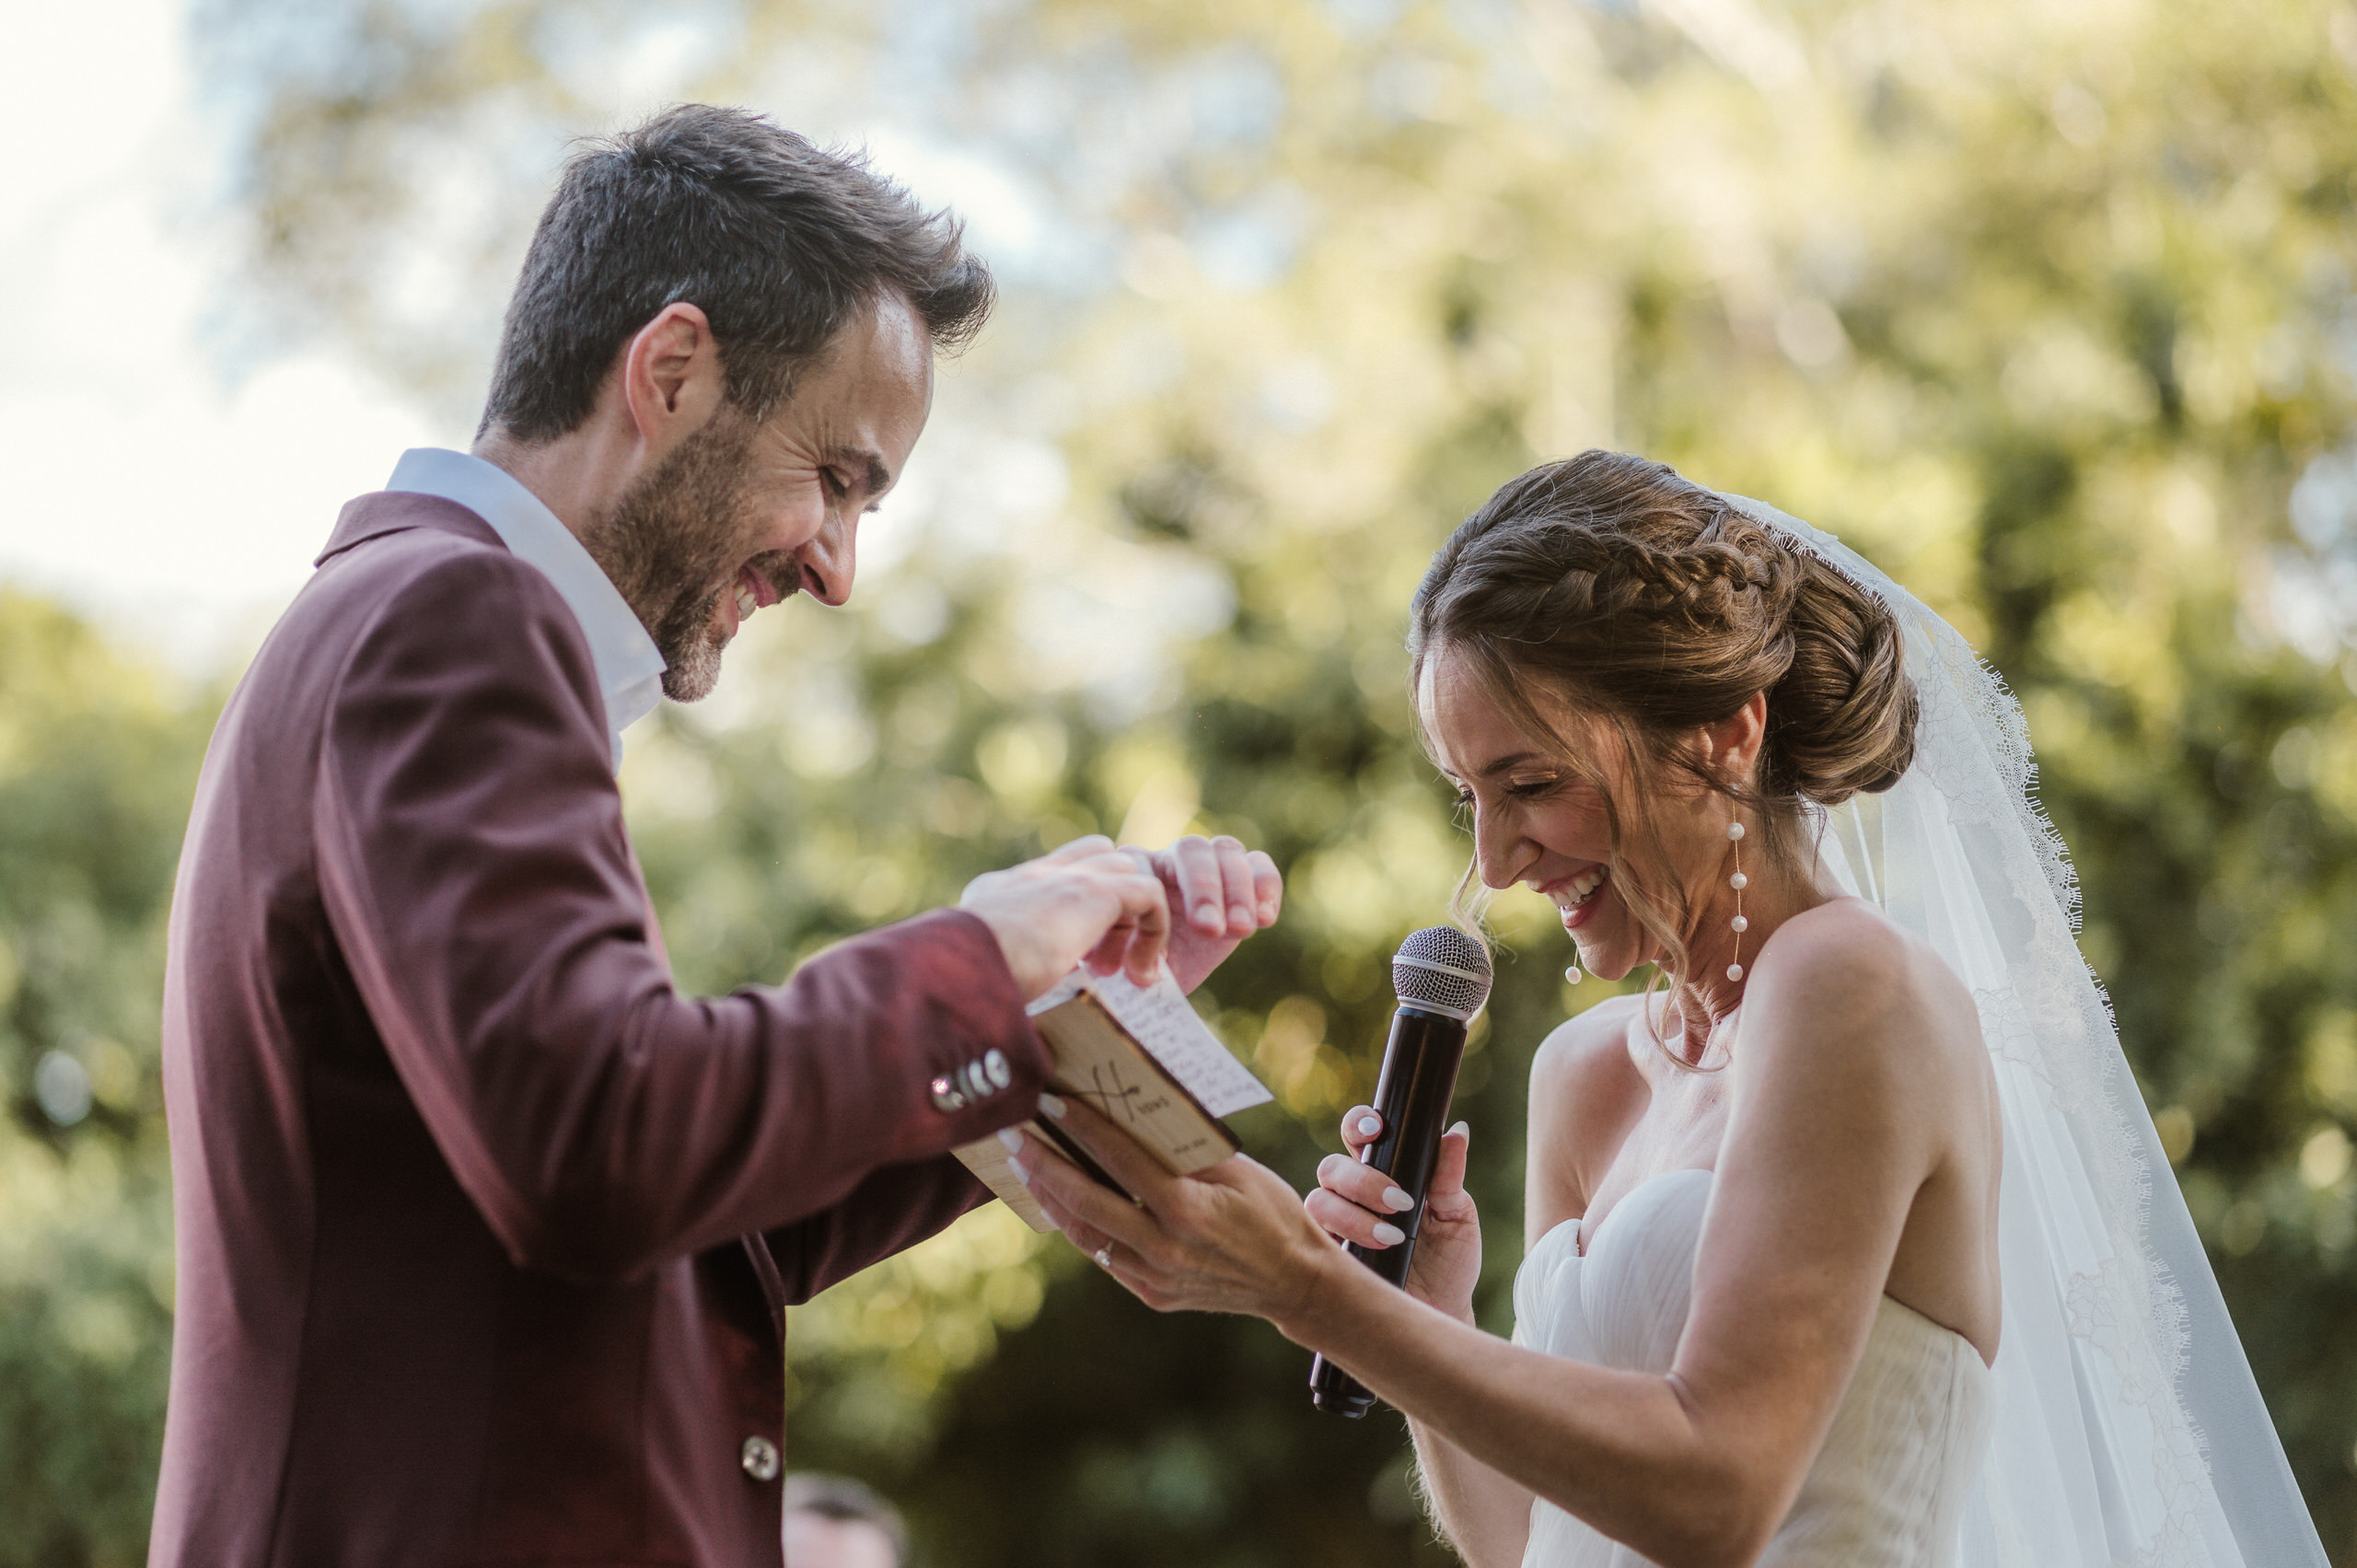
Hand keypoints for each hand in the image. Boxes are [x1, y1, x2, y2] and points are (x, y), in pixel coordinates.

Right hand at [959, 835, 1170, 998]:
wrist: (959, 970)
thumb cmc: (958, 993)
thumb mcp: (976, 981)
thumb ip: (995, 983)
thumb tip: (1003, 1026)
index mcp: (996, 894)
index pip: (1047, 875)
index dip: (1075, 907)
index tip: (1079, 963)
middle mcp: (1029, 876)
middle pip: (1093, 860)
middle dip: (1111, 907)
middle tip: (1105, 968)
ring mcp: (1062, 878)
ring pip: (1124, 870)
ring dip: (1135, 921)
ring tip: (1129, 975)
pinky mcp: (1094, 892)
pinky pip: (1149, 893)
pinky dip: (1156, 930)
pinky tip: (1142, 974)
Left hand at [1006, 1095, 1346, 1334]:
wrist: (1293, 1281)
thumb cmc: (1270, 1213)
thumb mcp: (1237, 1170)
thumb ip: (1186, 1151)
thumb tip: (1137, 1115)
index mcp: (1189, 1210)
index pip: (1121, 1161)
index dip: (1082, 1128)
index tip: (1050, 1101)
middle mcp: (1166, 1248)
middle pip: (1087, 1204)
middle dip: (1044, 1166)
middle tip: (1014, 1134)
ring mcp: (1156, 1277)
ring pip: (1087, 1237)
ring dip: (1052, 1199)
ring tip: (1026, 1165)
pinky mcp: (1152, 1294)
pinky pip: (1105, 1257)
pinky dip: (1080, 1227)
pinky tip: (1062, 1202)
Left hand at [1118, 834, 1282, 992]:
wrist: (1162, 977)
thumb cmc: (1136, 969)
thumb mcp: (1126, 965)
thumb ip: (1126, 955)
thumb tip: (1135, 960)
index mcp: (1133, 871)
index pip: (1142, 864)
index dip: (1153, 898)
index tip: (1165, 942)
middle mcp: (1170, 858)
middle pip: (1190, 850)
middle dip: (1203, 889)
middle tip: (1210, 930)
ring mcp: (1209, 863)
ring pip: (1227, 851)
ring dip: (1237, 891)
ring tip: (1241, 931)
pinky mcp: (1243, 877)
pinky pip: (1260, 864)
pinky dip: (1266, 886)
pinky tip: (1265, 919)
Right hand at [1306, 1106, 1481, 1323]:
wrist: (1442, 1311)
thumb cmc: (1449, 1261)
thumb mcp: (1457, 1216)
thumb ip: (1450, 1177)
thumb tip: (1456, 1132)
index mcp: (1383, 1172)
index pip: (1358, 1136)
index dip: (1358, 1125)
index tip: (1375, 1129)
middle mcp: (1352, 1195)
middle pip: (1332, 1167)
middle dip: (1362, 1181)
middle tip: (1400, 1203)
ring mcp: (1336, 1225)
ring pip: (1318, 1201)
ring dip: (1354, 1217)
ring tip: (1393, 1238)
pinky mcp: (1328, 1257)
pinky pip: (1314, 1239)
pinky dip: (1342, 1240)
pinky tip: (1373, 1251)